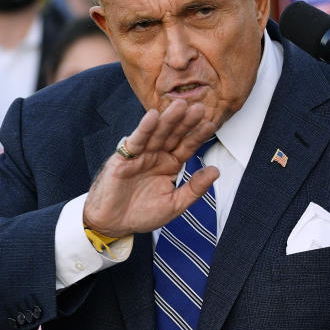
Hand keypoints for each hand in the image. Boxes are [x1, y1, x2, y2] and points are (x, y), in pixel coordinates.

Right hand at [83, 100, 218, 236]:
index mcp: (171, 164)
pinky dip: (144, 129)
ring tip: (180, 105)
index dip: (198, 136)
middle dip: (186, 122)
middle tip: (199, 107)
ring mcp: (141, 155)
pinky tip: (152, 116)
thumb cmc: (142, 214)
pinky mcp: (124, 157)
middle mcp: (158, 155)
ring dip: (168, 119)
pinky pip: (136, 141)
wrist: (113, 224)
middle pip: (174, 135)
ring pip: (157, 134)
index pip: (187, 146)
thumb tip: (216, 171)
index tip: (211, 124)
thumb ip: (195, 188)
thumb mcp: (175, 204)